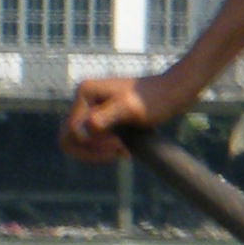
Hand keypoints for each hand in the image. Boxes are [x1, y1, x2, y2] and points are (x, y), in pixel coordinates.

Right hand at [63, 70, 182, 163]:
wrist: (174, 92)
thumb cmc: (155, 99)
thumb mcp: (129, 109)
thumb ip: (103, 118)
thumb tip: (81, 133)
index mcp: (84, 93)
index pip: (71, 132)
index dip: (92, 145)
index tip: (119, 145)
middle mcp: (84, 99)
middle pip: (70, 138)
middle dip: (91, 151)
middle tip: (118, 152)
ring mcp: (92, 108)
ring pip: (81, 142)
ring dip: (99, 152)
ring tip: (124, 153)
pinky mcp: (102, 117)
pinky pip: (93, 141)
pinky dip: (105, 150)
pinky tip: (125, 151)